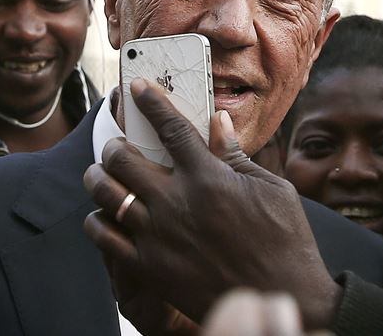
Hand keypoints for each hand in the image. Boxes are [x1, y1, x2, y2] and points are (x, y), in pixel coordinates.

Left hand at [83, 79, 340, 330]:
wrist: (280, 296)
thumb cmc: (284, 240)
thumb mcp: (271, 189)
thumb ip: (237, 155)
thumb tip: (218, 121)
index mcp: (208, 177)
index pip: (170, 127)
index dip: (151, 102)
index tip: (138, 87)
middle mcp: (176, 202)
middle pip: (122, 157)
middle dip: (115, 143)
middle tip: (118, 144)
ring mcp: (157, 235)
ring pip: (104, 193)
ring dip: (99, 176)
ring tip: (103, 174)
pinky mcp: (148, 267)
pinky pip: (103, 236)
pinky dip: (97, 220)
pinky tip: (107, 215)